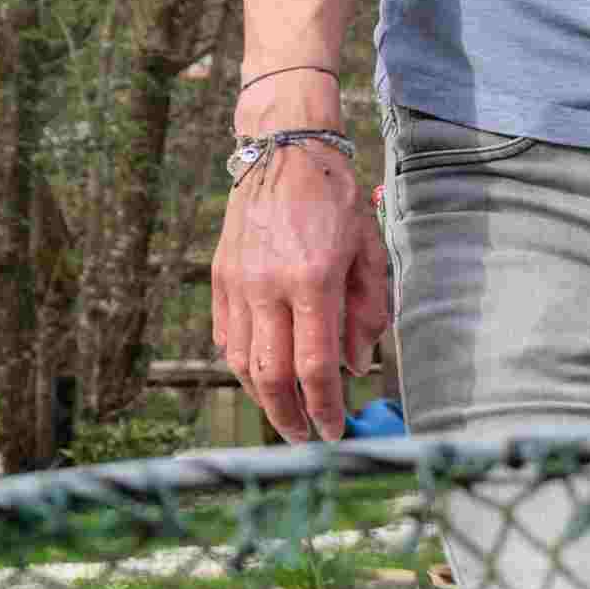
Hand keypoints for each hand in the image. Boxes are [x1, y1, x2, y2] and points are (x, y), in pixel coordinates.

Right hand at [213, 142, 391, 442]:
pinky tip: (263, 375)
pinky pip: (227, 337)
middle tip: (307, 438)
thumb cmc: (336, 198)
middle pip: (270, 376)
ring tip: (287, 415)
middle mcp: (267, 287)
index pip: (314, 367)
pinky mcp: (220, 278)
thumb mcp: (369, 252)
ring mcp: (237, 283)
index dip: (326, 408)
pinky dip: (243, 365)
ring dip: (263, 398)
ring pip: (240, 363)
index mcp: (310, 281)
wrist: (284, 149)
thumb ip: (367, 313)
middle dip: (289, 418)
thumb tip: (356, 366)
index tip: (336, 431)